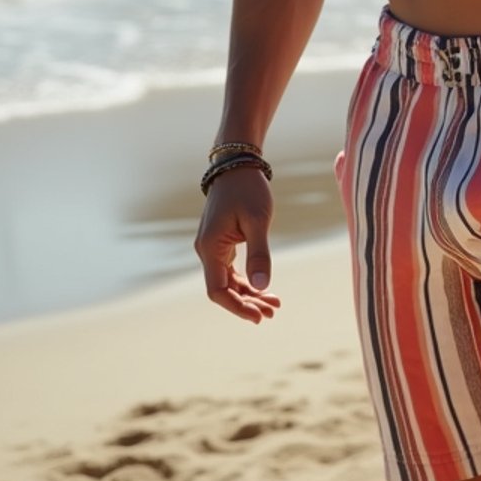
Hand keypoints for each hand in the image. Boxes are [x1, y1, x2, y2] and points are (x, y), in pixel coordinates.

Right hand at [194, 167, 281, 323]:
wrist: (237, 164)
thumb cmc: (248, 189)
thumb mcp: (258, 221)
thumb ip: (259, 254)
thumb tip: (263, 286)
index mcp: (210, 247)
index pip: (218, 290)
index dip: (237, 307)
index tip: (259, 316)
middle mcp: (206, 250)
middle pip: (223, 289)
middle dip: (247, 303)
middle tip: (273, 312)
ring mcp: (212, 247)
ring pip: (228, 281)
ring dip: (249, 294)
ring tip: (274, 304)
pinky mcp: (221, 242)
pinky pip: (231, 270)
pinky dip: (247, 280)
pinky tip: (264, 288)